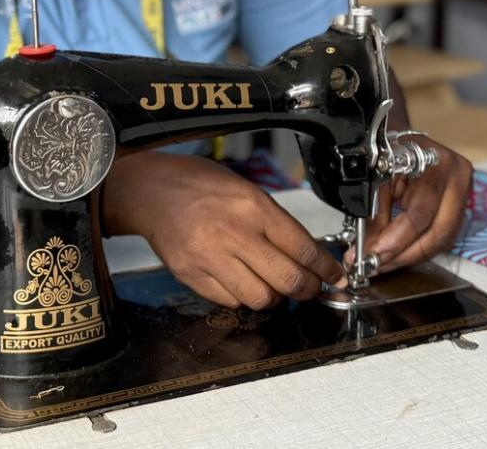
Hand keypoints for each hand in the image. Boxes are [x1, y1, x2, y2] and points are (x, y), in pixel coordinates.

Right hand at [102, 152, 346, 308]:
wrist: (151, 191)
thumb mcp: (246, 190)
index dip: (326, 269)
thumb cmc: (199, 185)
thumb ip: (274, 222)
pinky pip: (231, 302)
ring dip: (273, 297)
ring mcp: (210, 257)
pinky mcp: (192, 276)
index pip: (303, 248)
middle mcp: (233, 233)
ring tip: (270, 284)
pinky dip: (242, 297)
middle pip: (288, 279)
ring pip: (261, 298)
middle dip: (307, 290)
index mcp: (252, 206)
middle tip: (310, 288)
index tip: (334, 276)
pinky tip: (240, 280)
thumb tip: (306, 254)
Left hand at [348, 135, 472, 274]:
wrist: (397, 133)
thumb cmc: (384, 150)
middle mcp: (457, 174)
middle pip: (438, 232)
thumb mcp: (373, 178)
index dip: (396, 240)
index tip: (374, 256)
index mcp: (435, 162)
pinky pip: (442, 232)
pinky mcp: (461, 200)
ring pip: (444, 238)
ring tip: (385, 262)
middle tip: (379, 265)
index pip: (419, 213)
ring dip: (411, 254)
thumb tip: (362, 253)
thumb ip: (371, 216)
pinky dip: (419, 245)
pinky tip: (398, 252)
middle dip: (406, 254)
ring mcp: (464, 188)